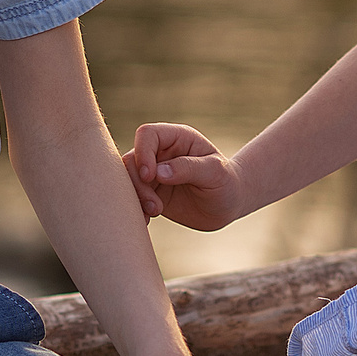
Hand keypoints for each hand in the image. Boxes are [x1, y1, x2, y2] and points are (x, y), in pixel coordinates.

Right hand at [124, 122, 248, 231]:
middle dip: (138, 184)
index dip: (142, 153)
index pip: (147, 134)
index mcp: (177, 138)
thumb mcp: (215, 173)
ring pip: (128, 180)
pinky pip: (132, 198)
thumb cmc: (226, 183)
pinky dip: (134, 210)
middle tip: (156, 207)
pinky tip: (146, 221)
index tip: (150, 176)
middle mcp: (161, 153)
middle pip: (132, 160)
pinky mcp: (150, 193)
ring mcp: (153, 173)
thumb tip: (158, 173)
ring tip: (154, 214)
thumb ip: (188, 168)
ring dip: (135, 199)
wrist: (228, 205)